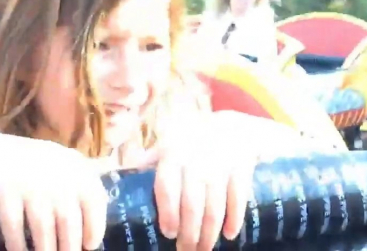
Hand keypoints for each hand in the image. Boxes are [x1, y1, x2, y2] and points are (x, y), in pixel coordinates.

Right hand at [0, 132, 107, 250]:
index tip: (89, 246)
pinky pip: (14, 226)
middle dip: (69, 246)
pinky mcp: (3, 189)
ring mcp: (29, 180)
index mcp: (73, 165)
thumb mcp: (58, 163)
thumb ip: (79, 182)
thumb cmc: (26, 164)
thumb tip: (98, 217)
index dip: (95, 226)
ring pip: (44, 228)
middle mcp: (55, 172)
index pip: (95, 199)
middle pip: (69, 220)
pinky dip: (17, 245)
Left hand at [132, 112, 301, 250]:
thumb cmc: (195, 143)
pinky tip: (229, 235)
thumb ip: (151, 160)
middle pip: (191, 202)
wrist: (236, 127)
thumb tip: (124, 175)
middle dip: (189, 232)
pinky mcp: (242, 165)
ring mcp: (221, 161)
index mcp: (173, 152)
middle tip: (186, 250)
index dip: (167, 211)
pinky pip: (238, 197)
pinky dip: (234, 218)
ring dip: (209, 232)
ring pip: (214, 204)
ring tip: (204, 248)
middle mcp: (196, 157)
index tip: (169, 233)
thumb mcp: (172, 144)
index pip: (167, 186)